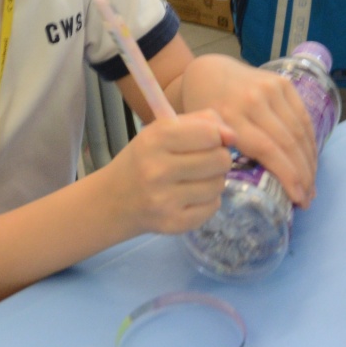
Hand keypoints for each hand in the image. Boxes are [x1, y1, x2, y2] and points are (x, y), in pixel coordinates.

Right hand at [102, 113, 234, 234]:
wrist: (113, 201)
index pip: (210, 134)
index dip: (217, 136)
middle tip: (204, 161)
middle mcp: (158, 170)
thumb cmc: (143, 160)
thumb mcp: (162, 130)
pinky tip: (189, 197)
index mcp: (155, 139)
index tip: (210, 141)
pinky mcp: (174, 223)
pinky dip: (207, 201)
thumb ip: (200, 122)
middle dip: (218, 158)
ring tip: (194, 180)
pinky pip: (213, 207)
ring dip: (213, 181)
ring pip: (219, 185)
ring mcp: (165, 200)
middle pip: (220, 160)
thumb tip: (232, 135)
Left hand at [178, 54, 318, 205]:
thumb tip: (255, 190)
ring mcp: (270, 89)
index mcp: (230, 116)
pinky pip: (303, 116)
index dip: (287, 176)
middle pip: (288, 143)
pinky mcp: (283, 83)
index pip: (267, 150)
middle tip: (308, 198)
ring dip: (309, 161)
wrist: (208, 72)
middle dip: (303, 174)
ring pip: (299, 131)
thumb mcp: (206, 135)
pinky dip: (310, 141)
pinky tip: (310, 159)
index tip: (298, 199)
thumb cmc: (203, 111)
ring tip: (311, 183)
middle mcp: (253, 100)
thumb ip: (225, 157)